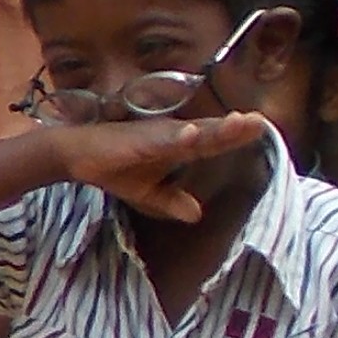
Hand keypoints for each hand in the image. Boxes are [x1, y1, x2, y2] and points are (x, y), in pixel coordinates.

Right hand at [45, 110, 272, 220]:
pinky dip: (177, 137)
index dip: (236, 136)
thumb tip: (196, 215)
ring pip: (191, 132)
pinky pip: (160, 140)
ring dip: (215, 128)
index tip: (262, 128)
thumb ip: (171, 201)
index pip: (214, 141)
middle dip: (234, 129)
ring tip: (240, 122)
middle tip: (260, 121)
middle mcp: (172, 136)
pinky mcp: (137, 140)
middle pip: (210, 133)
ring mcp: (156, 136)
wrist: (76, 155)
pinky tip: (193, 134)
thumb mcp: (146, 193)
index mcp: (178, 147)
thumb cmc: (113, 167)